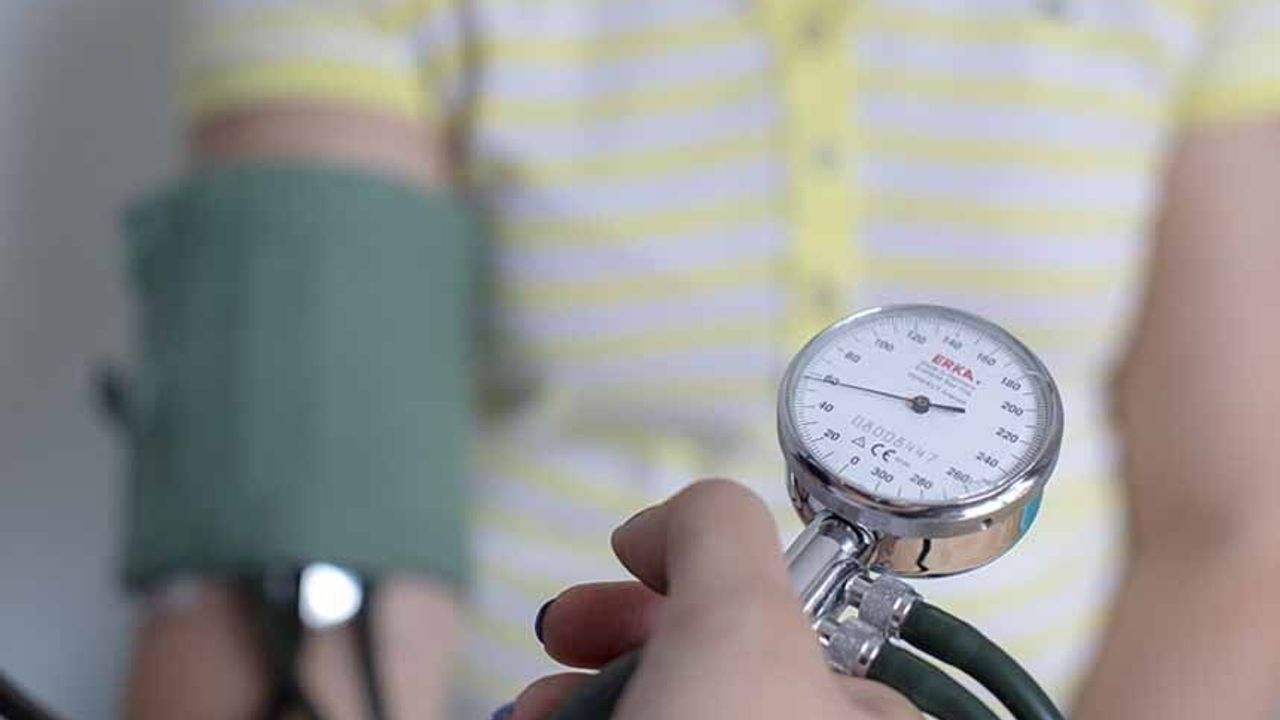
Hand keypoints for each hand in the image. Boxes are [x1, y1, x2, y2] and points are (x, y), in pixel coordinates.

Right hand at [508, 479, 918, 719]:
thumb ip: (722, 532)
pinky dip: (588, 718)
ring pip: (662, 702)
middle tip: (560, 634)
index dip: (681, 573)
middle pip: (703, 659)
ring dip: (585, 688)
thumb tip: (682, 510)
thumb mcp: (742, 623)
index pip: (772, 611)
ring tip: (536, 706)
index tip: (622, 561)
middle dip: (615, 634)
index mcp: (860, 705)